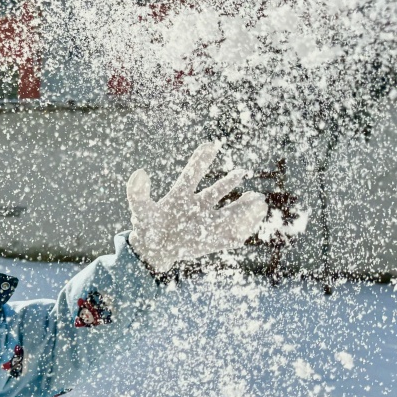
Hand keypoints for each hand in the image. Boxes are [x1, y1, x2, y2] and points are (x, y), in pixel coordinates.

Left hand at [126, 143, 267, 273]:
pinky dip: (244, 229)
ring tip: (259, 201)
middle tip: (241, 172)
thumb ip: (136, 193)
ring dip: (243, 207)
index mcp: (180, 196)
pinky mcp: (211, 240)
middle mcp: (196, 206)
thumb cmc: (147, 229)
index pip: (192, 174)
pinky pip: (231, 234)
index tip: (211, 144)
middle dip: (228, 182)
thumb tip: (140, 173)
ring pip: (228, 212)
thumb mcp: (140, 210)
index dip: (200, 160)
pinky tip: (255, 222)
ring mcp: (205, 222)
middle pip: (215, 192)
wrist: (153, 252)